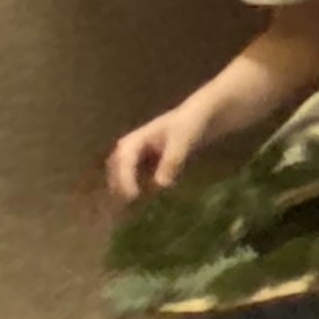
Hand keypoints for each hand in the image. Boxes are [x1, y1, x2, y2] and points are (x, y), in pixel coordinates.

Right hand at [106, 95, 226, 200]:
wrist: (202, 114)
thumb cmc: (190, 124)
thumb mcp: (182, 140)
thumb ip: (171, 161)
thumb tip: (160, 185)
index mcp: (136, 139)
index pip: (123, 160)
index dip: (124, 179)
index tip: (132, 196)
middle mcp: (133, 147)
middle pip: (116, 167)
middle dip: (118, 184)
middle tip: (127, 204)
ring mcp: (139, 154)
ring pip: (123, 172)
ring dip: (124, 185)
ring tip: (132, 203)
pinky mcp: (148, 160)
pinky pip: (136, 175)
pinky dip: (137, 185)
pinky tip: (147, 197)